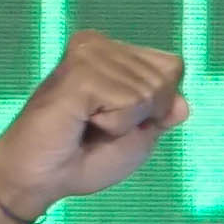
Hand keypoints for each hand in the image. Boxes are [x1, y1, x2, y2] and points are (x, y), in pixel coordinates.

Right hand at [0, 30, 186, 216]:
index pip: (172, 67)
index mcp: (114, 52)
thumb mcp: (138, 137)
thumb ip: (162, 114)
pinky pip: (130, 102)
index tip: (118, 121)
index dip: (157, 106)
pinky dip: (115, 125)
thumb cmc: (85, 159)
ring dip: (124, 123)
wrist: (41, 178)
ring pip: (149, 92)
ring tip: (88, 125)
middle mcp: (100, 44)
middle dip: (142, 115)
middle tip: (99, 127)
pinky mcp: (79, 71)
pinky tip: (82, 122)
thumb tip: (183, 103)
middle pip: (165, 79)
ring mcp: (88, 53)